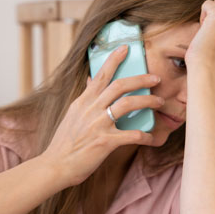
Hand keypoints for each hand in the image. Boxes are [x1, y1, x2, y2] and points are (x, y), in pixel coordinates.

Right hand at [42, 46, 165, 186]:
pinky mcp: (105, 142)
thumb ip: (84, 99)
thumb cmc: (65, 143)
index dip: (114, 60)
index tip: (126, 48)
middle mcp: (91, 109)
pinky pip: (132, 135)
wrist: (56, 165)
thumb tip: (91, 81)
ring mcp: (98, 124)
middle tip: (156, 78)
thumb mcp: (72, 115)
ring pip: (128, 104)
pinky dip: (145, 136)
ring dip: (147, 101)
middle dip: (141, 79)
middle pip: (119, 85)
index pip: (100, 75)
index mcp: (83, 101)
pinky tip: (152, 138)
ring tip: (159, 102)